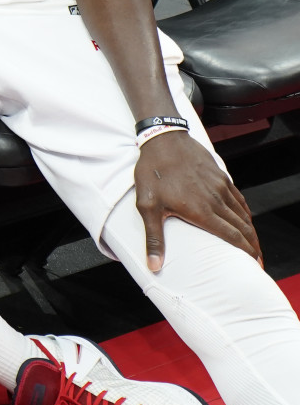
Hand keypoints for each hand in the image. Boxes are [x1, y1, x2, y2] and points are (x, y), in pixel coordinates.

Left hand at [134, 129, 260, 271]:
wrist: (163, 139)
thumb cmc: (152, 173)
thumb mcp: (147, 206)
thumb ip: (154, 238)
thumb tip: (154, 265)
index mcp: (201, 211)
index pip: (232, 237)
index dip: (247, 253)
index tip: (255, 265)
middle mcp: (216, 200)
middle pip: (242, 228)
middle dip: (253, 246)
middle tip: (258, 260)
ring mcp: (220, 186)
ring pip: (243, 213)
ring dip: (250, 230)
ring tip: (253, 244)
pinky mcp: (220, 176)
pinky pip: (239, 197)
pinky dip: (245, 212)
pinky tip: (245, 218)